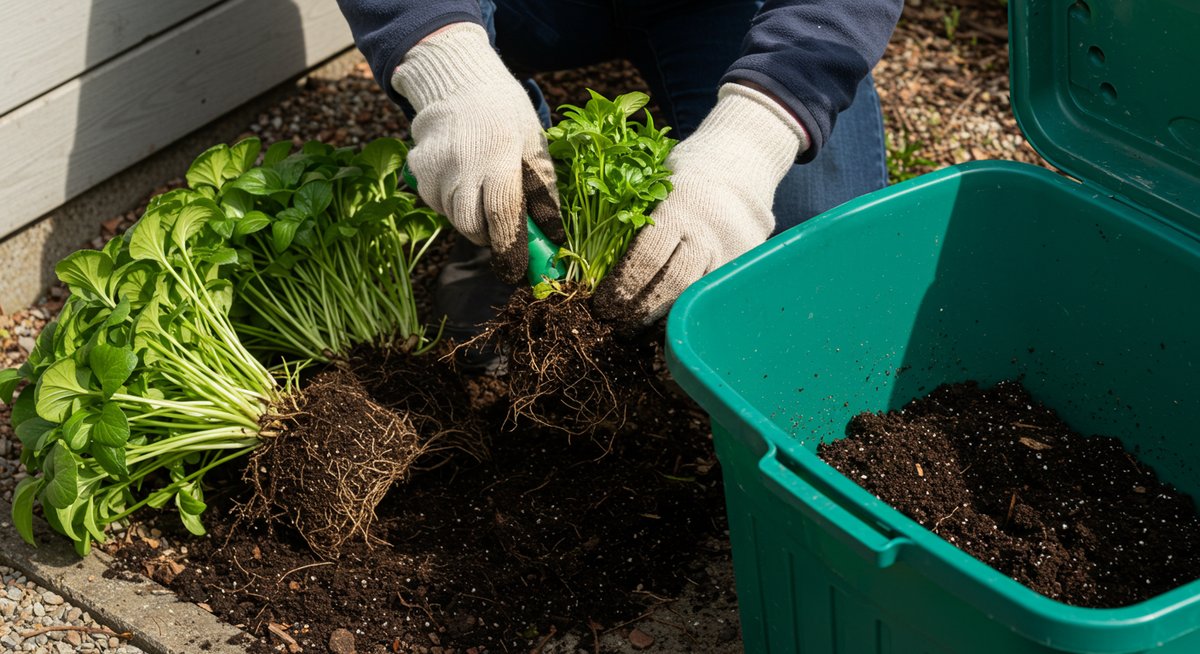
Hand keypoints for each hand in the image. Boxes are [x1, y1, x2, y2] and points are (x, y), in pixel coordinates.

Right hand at [391, 23, 560, 283]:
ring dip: (472, 218)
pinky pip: (437, 203)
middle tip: (504, 233)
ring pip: (453, 216)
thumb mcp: (533, 142)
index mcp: (498, 155)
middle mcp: (460, 163)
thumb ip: (542, 188)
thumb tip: (552, 234)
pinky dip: (453, 202)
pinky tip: (464, 178)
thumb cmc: (505, 113)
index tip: (518, 270)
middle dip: (490, 237)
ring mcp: (433, 167)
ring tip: (484, 190)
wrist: (458, 81)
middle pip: (471, 225)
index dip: (511, 247)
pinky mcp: (416, 170)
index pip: (502, 214)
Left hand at [593, 83, 809, 329]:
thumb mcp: (657, 183)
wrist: (741, 163)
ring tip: (640, 329)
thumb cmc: (685, 175)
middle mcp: (705, 233)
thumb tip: (594, 254)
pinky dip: (691, 308)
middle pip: (670, 283)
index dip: (623, 285)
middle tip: (618, 325)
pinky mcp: (744, 262)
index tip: (605, 303)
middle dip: (641, 309)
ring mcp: (729, 250)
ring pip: (694, 293)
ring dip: (664, 317)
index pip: (646, 257)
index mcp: (677, 208)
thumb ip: (635, 216)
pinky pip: (713, 292)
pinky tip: (671, 319)